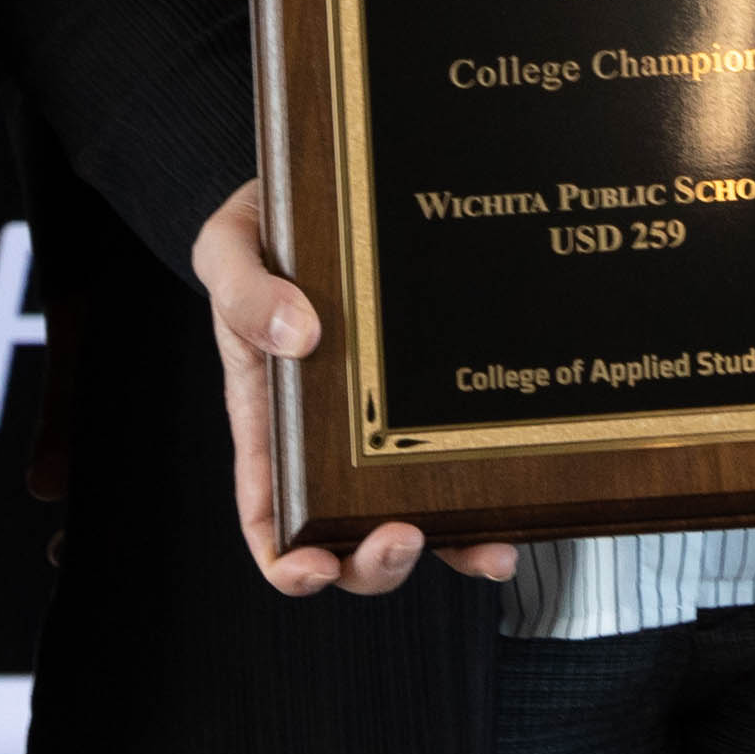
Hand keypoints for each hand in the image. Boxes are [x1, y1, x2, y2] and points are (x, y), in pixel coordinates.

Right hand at [191, 183, 514, 599]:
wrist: (328, 184)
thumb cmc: (262, 230)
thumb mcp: (230, 250)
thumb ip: (245, 292)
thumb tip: (298, 336)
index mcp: (270, 419)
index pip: (269, 516)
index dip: (287, 562)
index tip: (313, 569)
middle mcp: (330, 440)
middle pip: (347, 537)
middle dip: (374, 563)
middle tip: (404, 536)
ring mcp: (388, 427)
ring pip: (418, 517)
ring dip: (452, 550)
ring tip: (487, 549)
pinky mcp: (436, 402)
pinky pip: (465, 463)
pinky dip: (494, 502)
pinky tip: (524, 513)